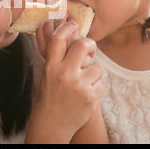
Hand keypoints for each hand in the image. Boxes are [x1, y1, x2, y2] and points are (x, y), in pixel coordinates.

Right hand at [25, 17, 105, 142]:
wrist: (51, 124)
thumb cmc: (50, 96)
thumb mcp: (47, 74)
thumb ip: (58, 56)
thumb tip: (72, 34)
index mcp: (50, 66)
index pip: (58, 39)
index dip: (67, 27)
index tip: (72, 24)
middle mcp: (63, 74)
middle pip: (83, 45)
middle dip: (90, 44)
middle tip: (89, 47)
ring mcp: (78, 85)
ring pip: (97, 66)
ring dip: (94, 71)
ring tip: (85, 80)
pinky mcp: (90, 96)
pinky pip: (102, 82)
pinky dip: (97, 86)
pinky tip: (88, 92)